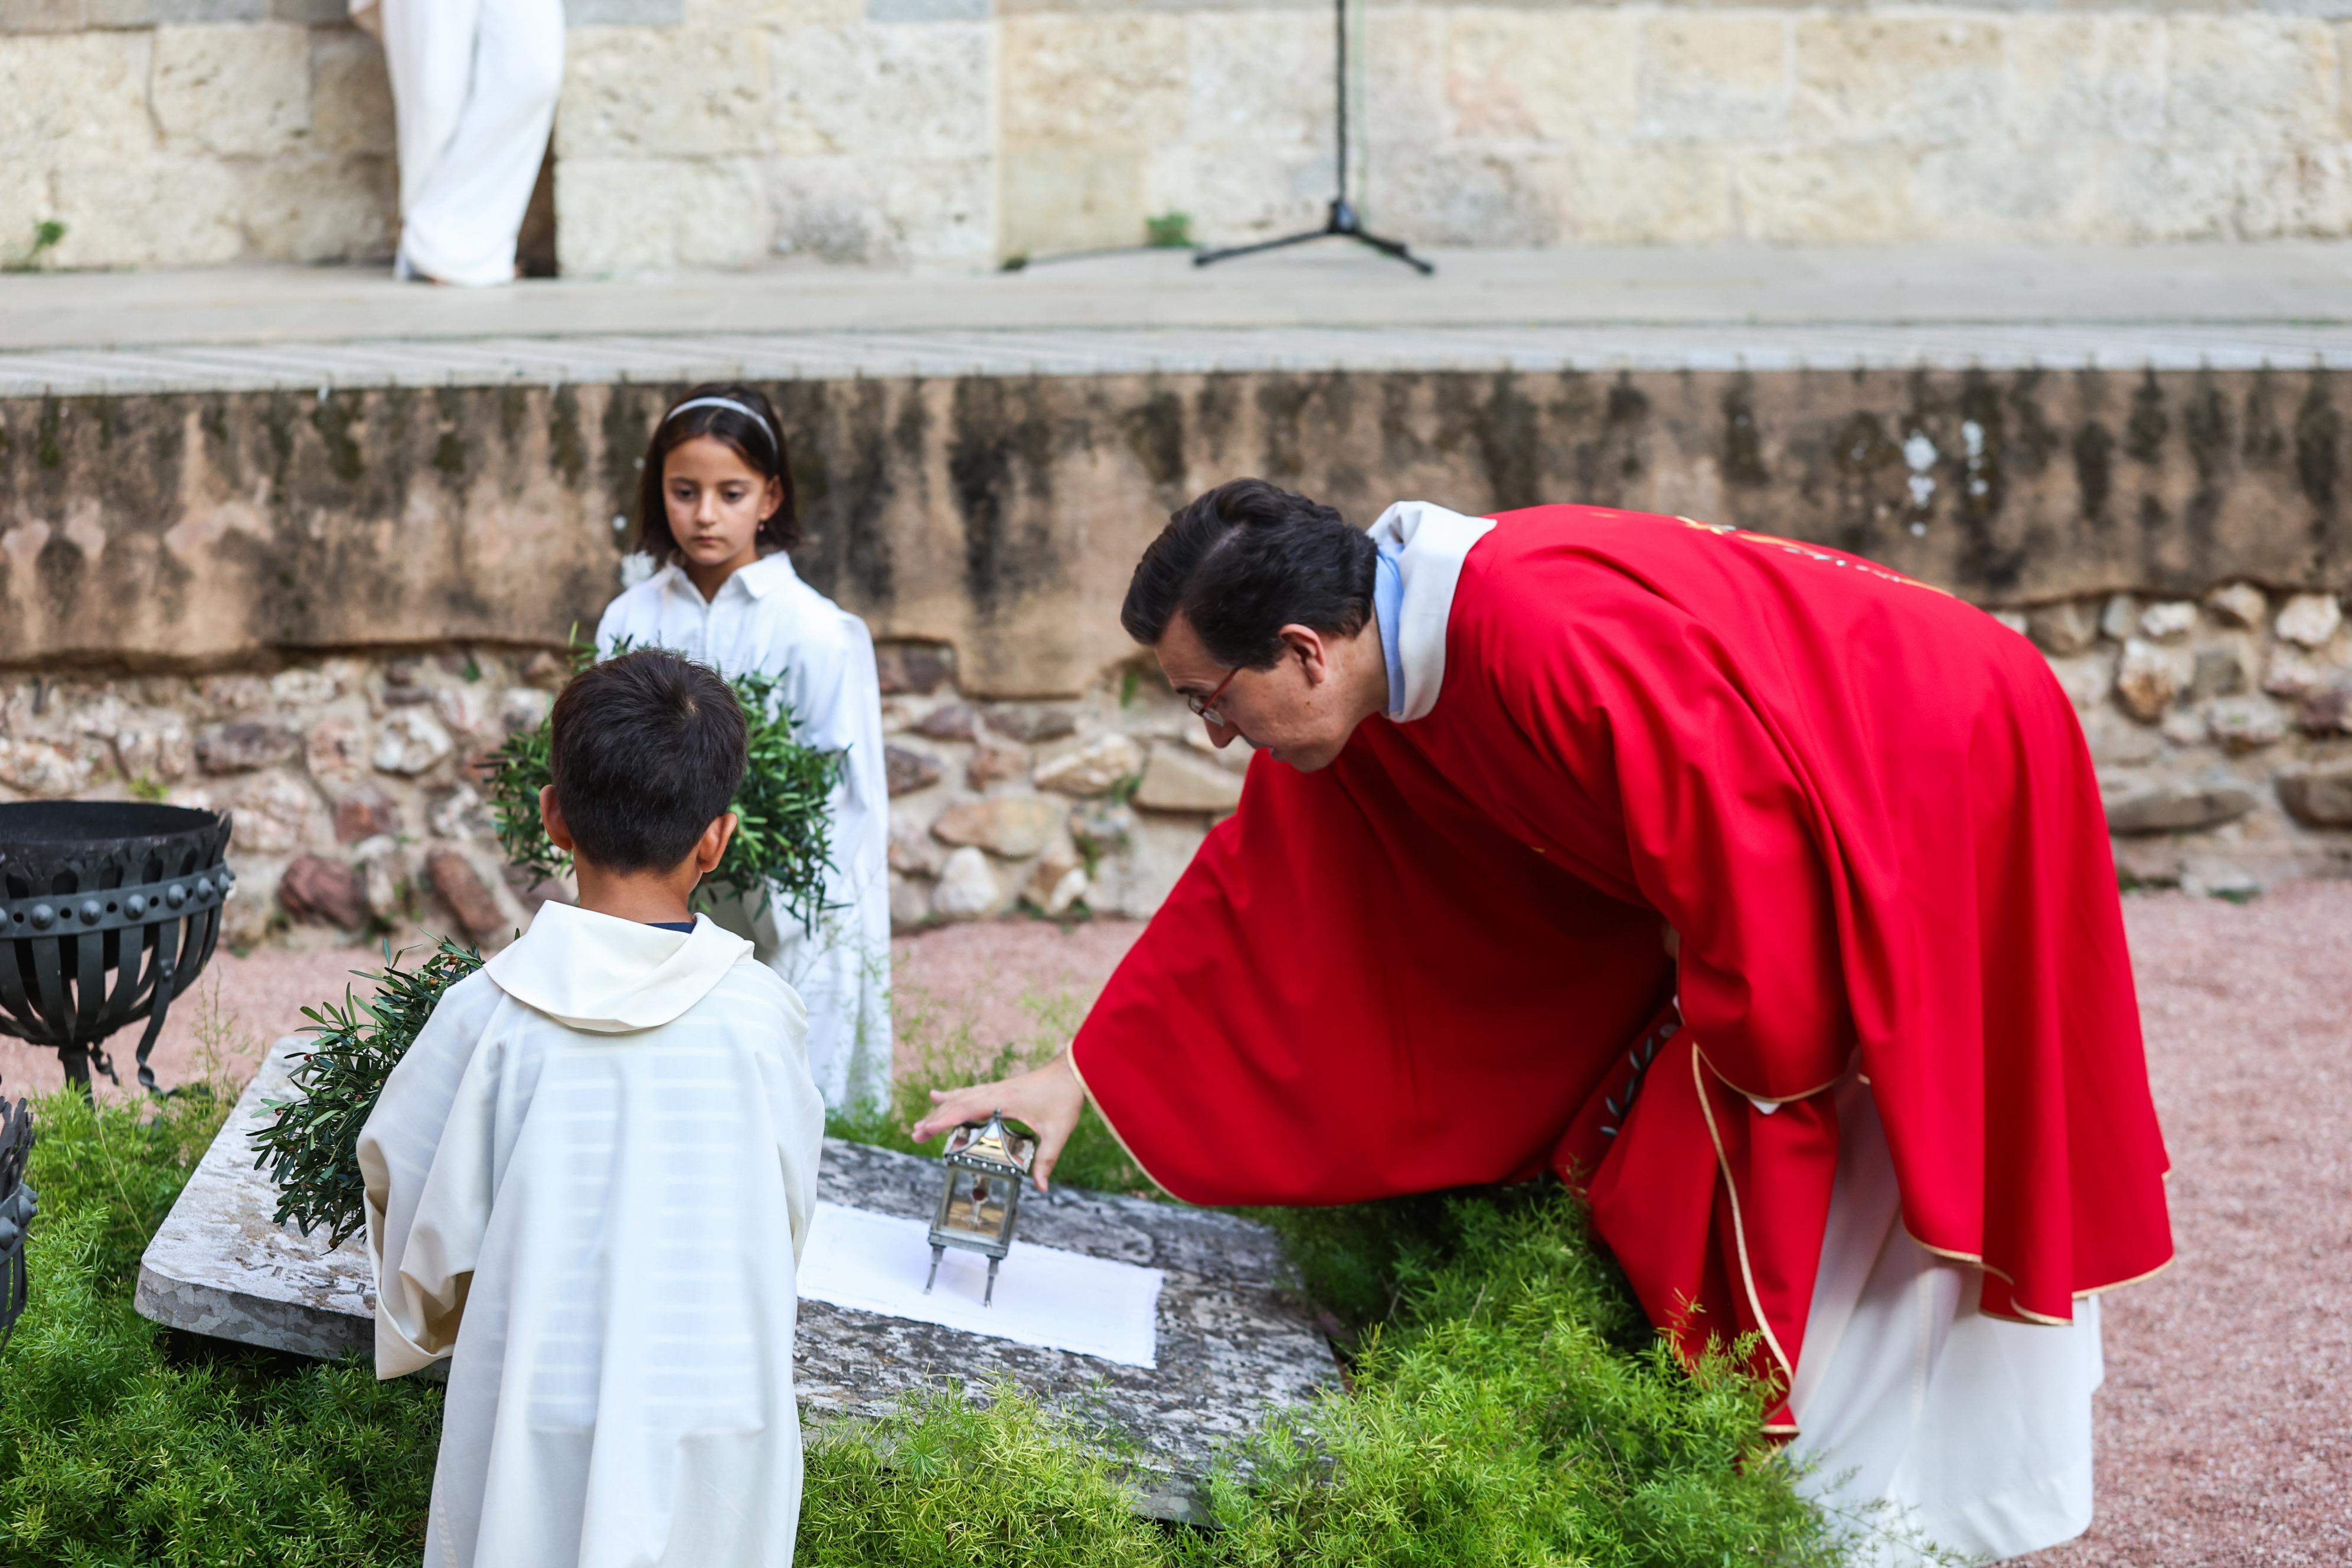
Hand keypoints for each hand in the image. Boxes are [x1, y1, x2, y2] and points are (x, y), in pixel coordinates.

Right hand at [910, 1050, 1085, 1193]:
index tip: (927, 1128)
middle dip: (935, 1120)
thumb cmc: (1064, 1098)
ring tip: (920, 1123)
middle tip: (915, 1134)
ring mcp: (996, 1089)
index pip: (967, 1109)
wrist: (1073, 1071)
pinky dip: (953, 1096)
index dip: (945, 1119)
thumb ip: (1047, 1159)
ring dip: (940, 1110)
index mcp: (1005, 1100)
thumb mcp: (1058, 1132)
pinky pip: (969, 1093)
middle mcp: (995, 1092)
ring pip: (960, 1098)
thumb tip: (1041, 1187)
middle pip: (957, 1104)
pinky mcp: (999, 1090)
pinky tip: (940, 1096)